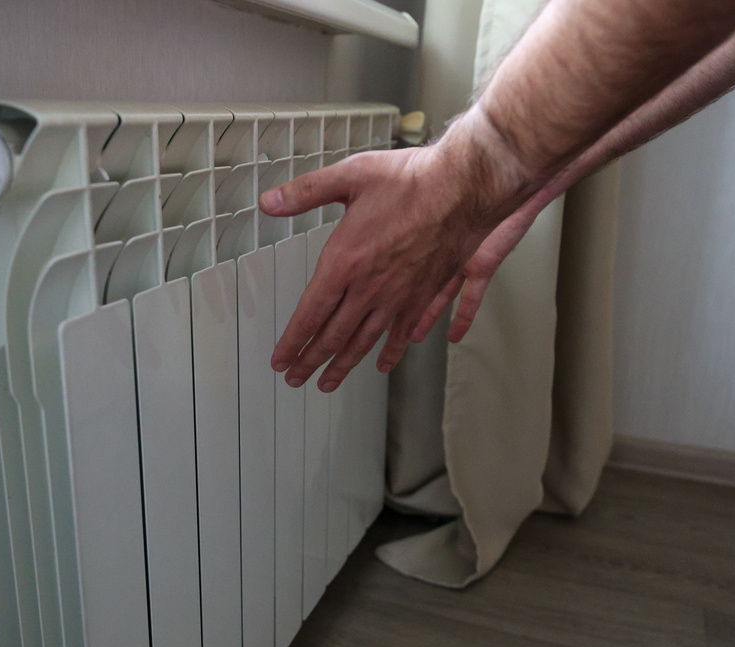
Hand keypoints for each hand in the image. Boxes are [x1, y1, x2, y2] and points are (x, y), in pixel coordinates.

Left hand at [259, 112, 531, 391]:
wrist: (465, 189)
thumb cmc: (410, 180)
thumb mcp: (349, 176)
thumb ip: (305, 192)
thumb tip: (268, 202)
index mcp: (345, 263)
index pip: (310, 315)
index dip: (292, 342)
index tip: (280, 360)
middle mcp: (369, 288)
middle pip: (333, 337)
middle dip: (310, 361)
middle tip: (295, 378)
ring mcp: (398, 296)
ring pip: (364, 341)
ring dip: (343, 365)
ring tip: (328, 382)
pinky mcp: (423, 296)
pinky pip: (401, 334)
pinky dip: (389, 353)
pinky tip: (382, 364)